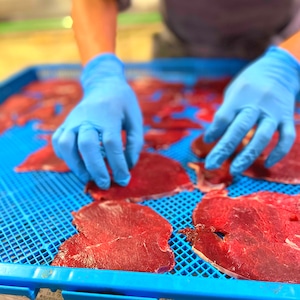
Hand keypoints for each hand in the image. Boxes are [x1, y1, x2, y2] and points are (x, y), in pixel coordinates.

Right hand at [52, 54, 142, 188]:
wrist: (104, 84)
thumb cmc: (123, 104)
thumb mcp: (135, 119)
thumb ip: (134, 142)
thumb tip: (128, 165)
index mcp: (108, 115)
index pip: (111, 143)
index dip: (118, 164)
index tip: (124, 179)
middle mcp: (87, 117)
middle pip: (87, 145)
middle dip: (96, 168)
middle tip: (105, 183)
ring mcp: (73, 120)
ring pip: (66, 144)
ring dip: (75, 165)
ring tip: (87, 177)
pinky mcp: (65, 123)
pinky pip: (57, 140)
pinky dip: (63, 155)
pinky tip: (76, 164)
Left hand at [204, 46, 299, 173]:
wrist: (280, 69)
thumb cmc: (250, 83)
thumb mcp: (234, 91)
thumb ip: (226, 111)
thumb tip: (213, 136)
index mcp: (240, 95)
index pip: (224, 117)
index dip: (214, 131)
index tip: (207, 141)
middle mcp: (257, 104)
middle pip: (239, 129)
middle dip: (224, 149)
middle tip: (212, 165)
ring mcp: (274, 112)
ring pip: (262, 137)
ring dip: (248, 156)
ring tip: (235, 170)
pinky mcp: (287, 118)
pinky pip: (286, 138)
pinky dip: (278, 153)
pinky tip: (266, 163)